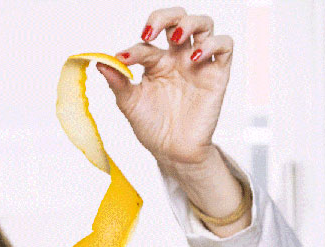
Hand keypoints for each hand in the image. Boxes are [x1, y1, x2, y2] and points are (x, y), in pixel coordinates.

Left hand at [97, 7, 233, 168]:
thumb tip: (100, 62)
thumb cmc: (153, 127)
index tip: (122, 59)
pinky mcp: (217, 74)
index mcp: (156, 62)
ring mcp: (199, 64)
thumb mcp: (130, 104)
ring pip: (204, 25)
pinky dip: (213, 44)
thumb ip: (117, 82)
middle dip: (164, 16)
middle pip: (178, 18)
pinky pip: (225, 46)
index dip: (134, 48)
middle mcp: (178, 58)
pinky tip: (195, 57)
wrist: (173, 152)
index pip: (146, 43)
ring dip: (190, 23)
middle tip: (151, 31)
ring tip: (176, 37)